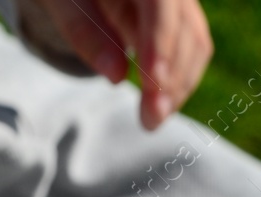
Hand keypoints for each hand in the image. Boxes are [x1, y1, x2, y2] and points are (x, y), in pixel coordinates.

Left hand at [19, 0, 212, 129]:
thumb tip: (116, 77)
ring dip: (178, 87)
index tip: (152, 83)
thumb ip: (85, 33)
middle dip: (171, 78)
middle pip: (184, 29)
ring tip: (151, 120)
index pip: (161, 4)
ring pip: (196, 44)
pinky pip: (194, 51)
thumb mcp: (63, 5)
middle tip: (150, 120)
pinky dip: (180, 83)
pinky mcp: (184, 22)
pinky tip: (159, 107)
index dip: (160, 43)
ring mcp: (182, 4)